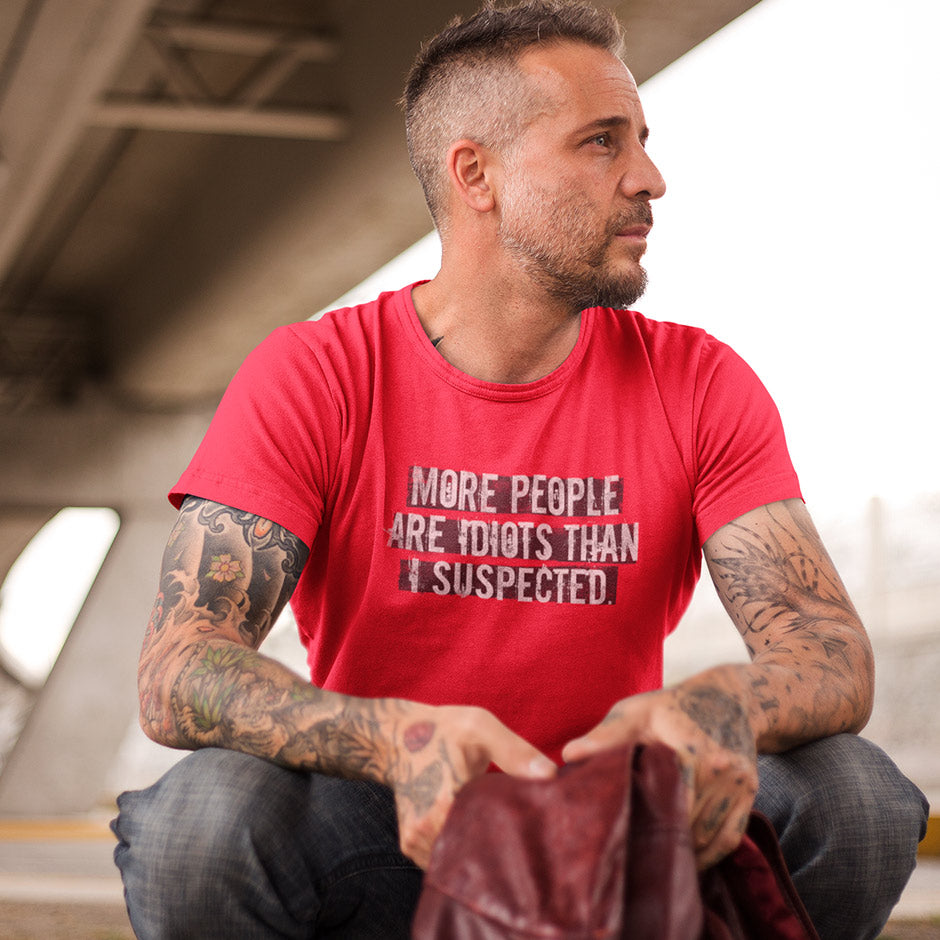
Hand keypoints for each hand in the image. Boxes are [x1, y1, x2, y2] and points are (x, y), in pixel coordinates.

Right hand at [383, 703, 555, 868]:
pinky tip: (473, 831)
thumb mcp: (480, 727)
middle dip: (500, 847)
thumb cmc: (442, 727)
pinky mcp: (409, 845)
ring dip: (478, 850)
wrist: (396, 735)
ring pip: (457, 860)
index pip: (493, 834)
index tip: (530, 824)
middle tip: (519, 831)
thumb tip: (551, 777)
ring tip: (495, 829)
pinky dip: (459, 850)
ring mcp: (415, 839)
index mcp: (447, 799)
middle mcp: (427, 827)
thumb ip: (515, 753)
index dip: (516, 832)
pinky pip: (442, 859)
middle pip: (476, 853)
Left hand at [561, 680, 757, 868]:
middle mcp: (719, 770)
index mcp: (689, 750)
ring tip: (652, 860)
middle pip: (688, 825)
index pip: (666, 802)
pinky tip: (683, 856)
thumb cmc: (672, 705)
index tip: (620, 837)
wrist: (729, 696)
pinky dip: (707, 852)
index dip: (643, 822)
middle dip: (660, 841)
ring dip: (682, 851)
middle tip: (630, 855)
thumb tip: (569, 756)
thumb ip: (607, 736)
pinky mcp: (749, 796)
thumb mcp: (637, 711)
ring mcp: (738, 785)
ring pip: (709, 838)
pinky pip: (728, 838)